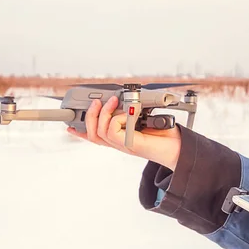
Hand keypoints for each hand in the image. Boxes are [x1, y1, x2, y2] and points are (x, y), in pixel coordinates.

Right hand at [66, 96, 181, 170]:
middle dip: (89, 115)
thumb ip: (132, 112)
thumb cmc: (166, 134)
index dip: (80, 132)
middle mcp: (119, 143)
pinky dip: (117, 118)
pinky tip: (129, 115)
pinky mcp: (130, 145)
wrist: (179, 149)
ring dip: (104, 113)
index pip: (95, 137)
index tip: (69, 126)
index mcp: (120, 139)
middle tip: (97, 102)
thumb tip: (124, 99)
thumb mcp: (145, 118)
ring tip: (114, 101)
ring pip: (99, 132)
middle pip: (91, 134)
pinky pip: (112, 131)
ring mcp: (123, 145)